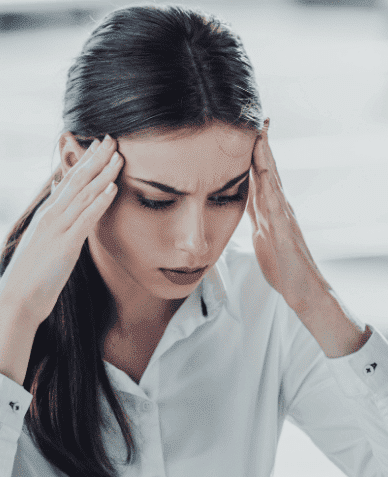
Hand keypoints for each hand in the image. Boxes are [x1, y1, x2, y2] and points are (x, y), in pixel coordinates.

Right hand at [0, 135, 122, 324]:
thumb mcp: (41, 241)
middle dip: (96, 159)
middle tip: (112, 139)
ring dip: (103, 174)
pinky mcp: (65, 246)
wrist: (16, 300)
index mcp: (46, 214)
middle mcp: (50, 216)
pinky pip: (85, 219)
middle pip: (76, 181)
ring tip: (119, 156)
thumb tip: (58, 196)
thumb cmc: (30, 275)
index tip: (100, 145)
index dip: (85, 161)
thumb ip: (51, 218)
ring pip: (83, 195)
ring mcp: (57, 229)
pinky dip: (99, 202)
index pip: (68, 181)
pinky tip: (113, 188)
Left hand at [246, 120, 328, 313]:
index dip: (252, 152)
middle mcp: (279, 208)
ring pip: (274, 183)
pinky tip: (266, 175)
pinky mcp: (284, 234)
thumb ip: (255, 215)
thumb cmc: (282, 265)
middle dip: (262, 144)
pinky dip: (271, 190)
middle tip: (258, 117)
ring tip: (260, 135)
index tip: (246, 128)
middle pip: (269, 170)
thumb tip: (243, 198)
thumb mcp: (261, 234)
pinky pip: (277, 209)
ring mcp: (284, 219)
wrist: (301, 290)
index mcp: (270, 209)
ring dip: (267, 158)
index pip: (260, 174)